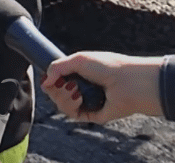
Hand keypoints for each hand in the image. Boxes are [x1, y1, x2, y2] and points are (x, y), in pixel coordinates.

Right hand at [41, 51, 165, 124]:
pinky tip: (78, 97)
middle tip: (62, 82)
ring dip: (61, 96)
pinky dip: (70, 105)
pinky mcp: (92, 114)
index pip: (57, 79)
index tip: (47, 76)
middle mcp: (83, 88)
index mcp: (81, 74)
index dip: (50, 78)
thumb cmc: (109, 67)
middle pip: (56, 92)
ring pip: (61, 104)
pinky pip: (72, 114)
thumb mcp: (79, 59)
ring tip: (73, 88)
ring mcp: (87, 102)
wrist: (129, 82)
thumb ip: (57, 67)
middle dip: (54, 87)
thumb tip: (45, 81)